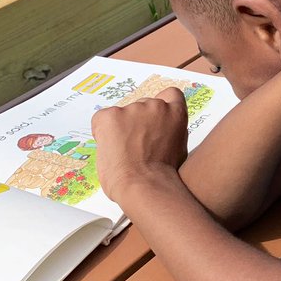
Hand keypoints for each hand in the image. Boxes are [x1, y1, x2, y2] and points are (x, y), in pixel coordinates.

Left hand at [92, 87, 188, 206]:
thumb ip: (169, 131)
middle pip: (142, 106)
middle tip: (134, 145)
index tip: (154, 119)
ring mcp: (131, 109)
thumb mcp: (179, 148)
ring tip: (122, 152)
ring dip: (120, 128)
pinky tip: (110, 149)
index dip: (161, 105)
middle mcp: (155, 105)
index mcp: (175, 113)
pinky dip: (102, 133)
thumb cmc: (163, 176)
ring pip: (121, 114)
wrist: (144, 185)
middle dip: (137, 122)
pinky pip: (101, 120)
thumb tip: (160, 132)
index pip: (170, 94)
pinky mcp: (109, 116)